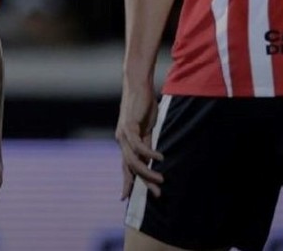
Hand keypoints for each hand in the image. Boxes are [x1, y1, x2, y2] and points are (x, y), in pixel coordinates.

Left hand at [115, 81, 163, 199]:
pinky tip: (160, 158)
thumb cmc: (143, 107)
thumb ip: (147, 145)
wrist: (138, 86)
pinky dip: (149, 153)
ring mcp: (123, 134)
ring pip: (133, 160)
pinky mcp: (129, 126)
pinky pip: (138, 145)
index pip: (125, 167)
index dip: (126, 182)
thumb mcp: (147, 130)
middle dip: (142, 183)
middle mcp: (121, 140)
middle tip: (156, 194)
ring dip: (147, 172)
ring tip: (161, 180)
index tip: (125, 197)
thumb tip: (151, 161)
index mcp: (125, 143)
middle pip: (130, 168)